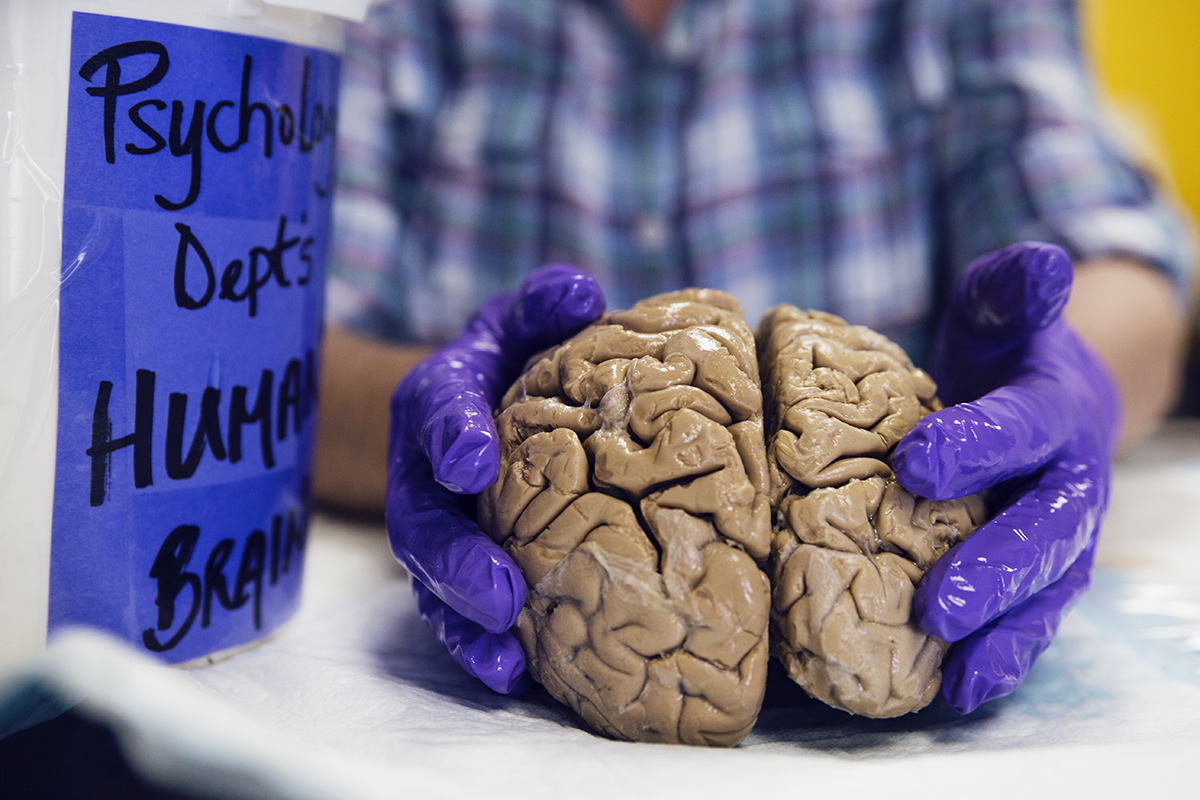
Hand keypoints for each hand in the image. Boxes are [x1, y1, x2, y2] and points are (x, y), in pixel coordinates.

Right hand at [386, 266, 604, 692]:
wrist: (480, 415)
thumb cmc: (510, 364)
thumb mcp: (521, 324)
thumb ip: (542, 306)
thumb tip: (580, 292)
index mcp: (437, 403)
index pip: (435, 414)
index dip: (451, 437)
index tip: (472, 460)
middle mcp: (424, 475)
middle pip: (422, 525)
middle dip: (456, 562)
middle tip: (500, 591)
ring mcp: (436, 531)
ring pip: (433, 587)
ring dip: (465, 625)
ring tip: (506, 658)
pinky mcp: (456, 575)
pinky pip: (457, 619)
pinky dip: (480, 651)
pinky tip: (517, 676)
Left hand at [893, 242, 1120, 713]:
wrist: (1046, 400)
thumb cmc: (1005, 356)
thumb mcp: (1001, 313)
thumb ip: (1011, 290)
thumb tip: (1039, 258)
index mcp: (1054, 410)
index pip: (1019, 428)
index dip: (974, 445)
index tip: (913, 463)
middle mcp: (1070, 481)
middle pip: (1045, 530)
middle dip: (995, 567)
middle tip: (938, 603)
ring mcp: (1063, 536)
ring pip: (1046, 591)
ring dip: (1005, 633)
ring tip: (957, 670)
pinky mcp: (1044, 576)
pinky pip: (1033, 621)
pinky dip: (1004, 657)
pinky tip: (957, 691)